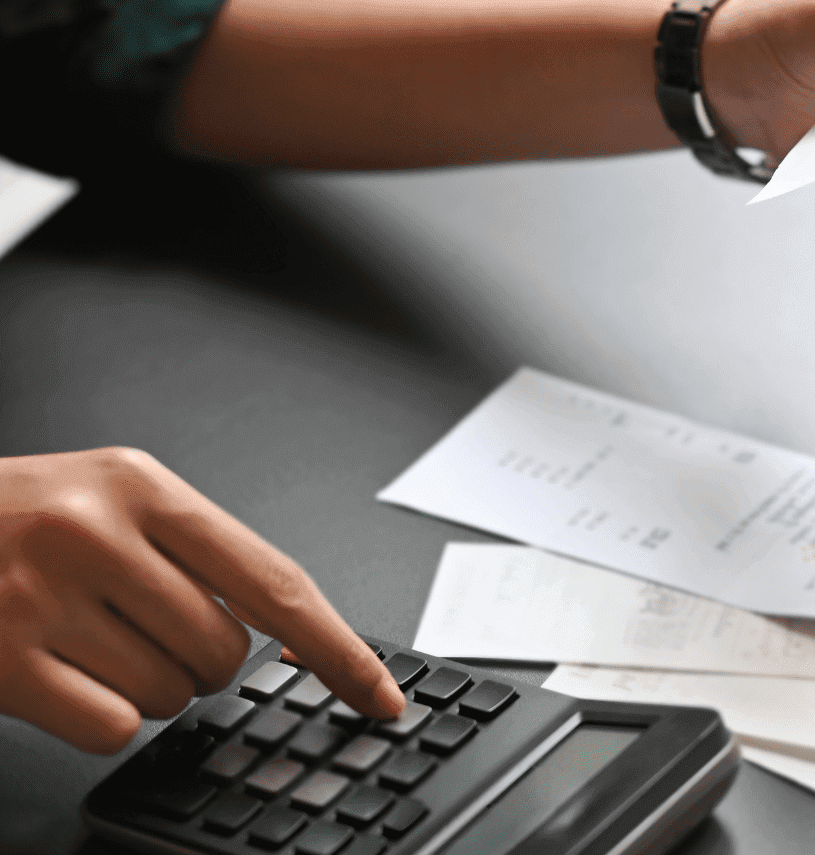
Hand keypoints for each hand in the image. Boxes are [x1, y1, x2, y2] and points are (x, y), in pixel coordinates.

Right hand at [0, 447, 404, 753]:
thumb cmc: (23, 514)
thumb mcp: (114, 496)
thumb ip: (195, 551)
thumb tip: (281, 627)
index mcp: (143, 485)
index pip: (272, 579)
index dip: (337, 646)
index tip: (379, 694)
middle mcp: (98, 532)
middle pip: (223, 649)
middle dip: (202, 658)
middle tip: (140, 621)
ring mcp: (43, 598)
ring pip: (171, 695)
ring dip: (150, 685)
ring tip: (92, 634)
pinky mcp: (1, 663)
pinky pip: (111, 727)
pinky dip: (101, 715)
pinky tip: (60, 669)